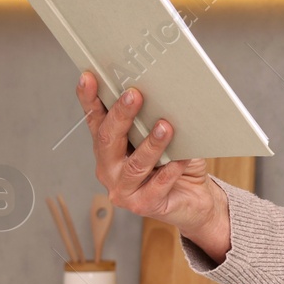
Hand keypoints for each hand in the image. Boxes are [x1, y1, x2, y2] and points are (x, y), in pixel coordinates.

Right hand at [75, 71, 231, 259]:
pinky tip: (179, 160)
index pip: (95, 120)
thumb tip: (162, 94)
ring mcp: (123, 190)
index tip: (89, 77)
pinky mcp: (144, 205)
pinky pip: (156, 186)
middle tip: (134, 94)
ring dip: (150, 144)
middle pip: (108, 140)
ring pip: (134, 165)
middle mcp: (109, 168)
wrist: (194, 198)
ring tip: (164, 127)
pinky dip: (169, 171)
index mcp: (109, 148)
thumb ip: (154, 120)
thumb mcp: (164, 137)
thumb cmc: (176, 163)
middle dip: (121, 115)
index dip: (89, 99)